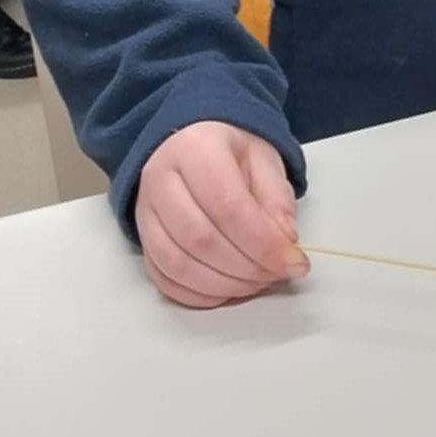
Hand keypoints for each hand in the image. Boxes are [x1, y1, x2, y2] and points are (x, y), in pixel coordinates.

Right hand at [136, 121, 308, 308]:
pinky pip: (164, 279)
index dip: (263, 243)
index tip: (292, 262)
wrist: (195, 142)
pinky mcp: (142, 238)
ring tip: (256, 282)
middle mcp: (161, 177)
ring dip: (224, 285)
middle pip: (200, 239)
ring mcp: (145, 210)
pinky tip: (228, 289)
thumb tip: (284, 245)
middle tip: (276, 274)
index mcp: (196, 147)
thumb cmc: (232, 151)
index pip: (227, 206)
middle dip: (245, 268)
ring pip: (178, 265)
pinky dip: (199, 294)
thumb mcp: (265, 160)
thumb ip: (278, 201)